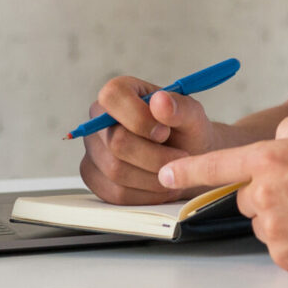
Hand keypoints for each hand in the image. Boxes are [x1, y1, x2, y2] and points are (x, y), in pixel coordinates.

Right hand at [79, 75, 224, 204]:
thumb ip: (180, 107)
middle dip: (155, 156)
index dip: (138, 117)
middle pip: (116, 142)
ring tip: (174, 171)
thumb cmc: (187, 134)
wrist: (188, 163)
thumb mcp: (193, 117)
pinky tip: (161, 185)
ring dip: (153, 177)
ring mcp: (94, 151)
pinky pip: (115, 193)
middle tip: (180, 157)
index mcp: (120, 93)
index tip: (164, 132)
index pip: (113, 96)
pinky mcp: (96, 179)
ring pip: (116, 171)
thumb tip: (160, 100)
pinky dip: (145, 194)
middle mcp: (99, 121)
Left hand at [157, 113, 287, 274]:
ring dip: (284, 214)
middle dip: (269, 189)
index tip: (165, 176)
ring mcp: (275, 232)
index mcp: (272, 160)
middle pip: (247, 194)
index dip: (185, 171)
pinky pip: (280, 244)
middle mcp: (266, 197)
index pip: (215, 165)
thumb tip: (273, 145)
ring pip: (264, 219)